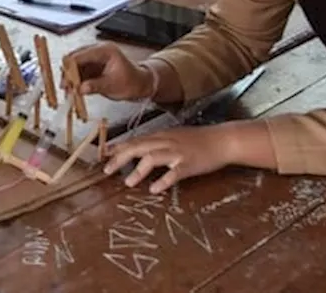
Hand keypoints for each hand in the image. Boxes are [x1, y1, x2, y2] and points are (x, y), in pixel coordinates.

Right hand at [64, 42, 154, 99]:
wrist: (140, 84)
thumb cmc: (132, 82)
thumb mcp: (113, 86)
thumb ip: (95, 86)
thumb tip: (81, 88)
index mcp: (105, 50)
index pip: (81, 55)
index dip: (70, 67)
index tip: (65, 80)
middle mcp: (98, 51)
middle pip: (75, 58)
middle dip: (68, 73)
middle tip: (64, 86)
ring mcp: (94, 58)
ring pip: (75, 65)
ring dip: (70, 78)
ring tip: (68, 91)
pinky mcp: (92, 66)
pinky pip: (79, 72)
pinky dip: (75, 81)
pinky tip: (73, 90)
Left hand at [101, 124, 236, 193]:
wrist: (222, 140)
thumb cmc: (198, 139)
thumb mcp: (175, 136)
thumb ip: (157, 142)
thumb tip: (140, 150)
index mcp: (161, 136)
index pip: (135, 140)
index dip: (118, 147)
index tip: (104, 154)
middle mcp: (166, 142)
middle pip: (138, 147)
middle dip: (120, 158)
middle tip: (107, 170)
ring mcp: (177, 153)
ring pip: (153, 158)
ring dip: (138, 170)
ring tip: (128, 181)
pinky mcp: (189, 164)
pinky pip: (174, 173)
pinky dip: (163, 181)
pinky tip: (155, 189)